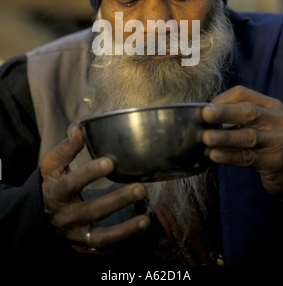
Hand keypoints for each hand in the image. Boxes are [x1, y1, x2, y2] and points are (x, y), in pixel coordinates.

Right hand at [40, 126, 149, 254]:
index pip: (72, 184)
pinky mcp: (83, 249)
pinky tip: (139, 232)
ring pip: (100, 238)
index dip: (90, 173)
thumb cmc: (50, 184)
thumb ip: (65, 149)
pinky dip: (122, 244)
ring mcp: (75, 236)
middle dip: (118, 200)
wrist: (39, 216)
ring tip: (145, 220)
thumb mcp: (51, 166)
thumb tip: (79, 130)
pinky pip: (103, 251)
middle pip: (92, 211)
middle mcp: (65, 218)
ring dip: (125, 231)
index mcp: (56, 194)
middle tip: (141, 188)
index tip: (110, 162)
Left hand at [201, 86, 282, 198]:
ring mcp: (278, 141)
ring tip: (206, 137)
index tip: (204, 109)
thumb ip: (236, 115)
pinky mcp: (273, 162)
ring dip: (224, 137)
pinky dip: (229, 156)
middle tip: (204, 114)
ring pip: (247, 136)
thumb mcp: (257, 122)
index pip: (243, 94)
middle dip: (223, 113)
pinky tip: (214, 155)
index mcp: (271, 105)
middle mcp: (277, 120)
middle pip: (248, 112)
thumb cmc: (265, 141)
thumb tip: (203, 115)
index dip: (221, 100)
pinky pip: (247, 158)